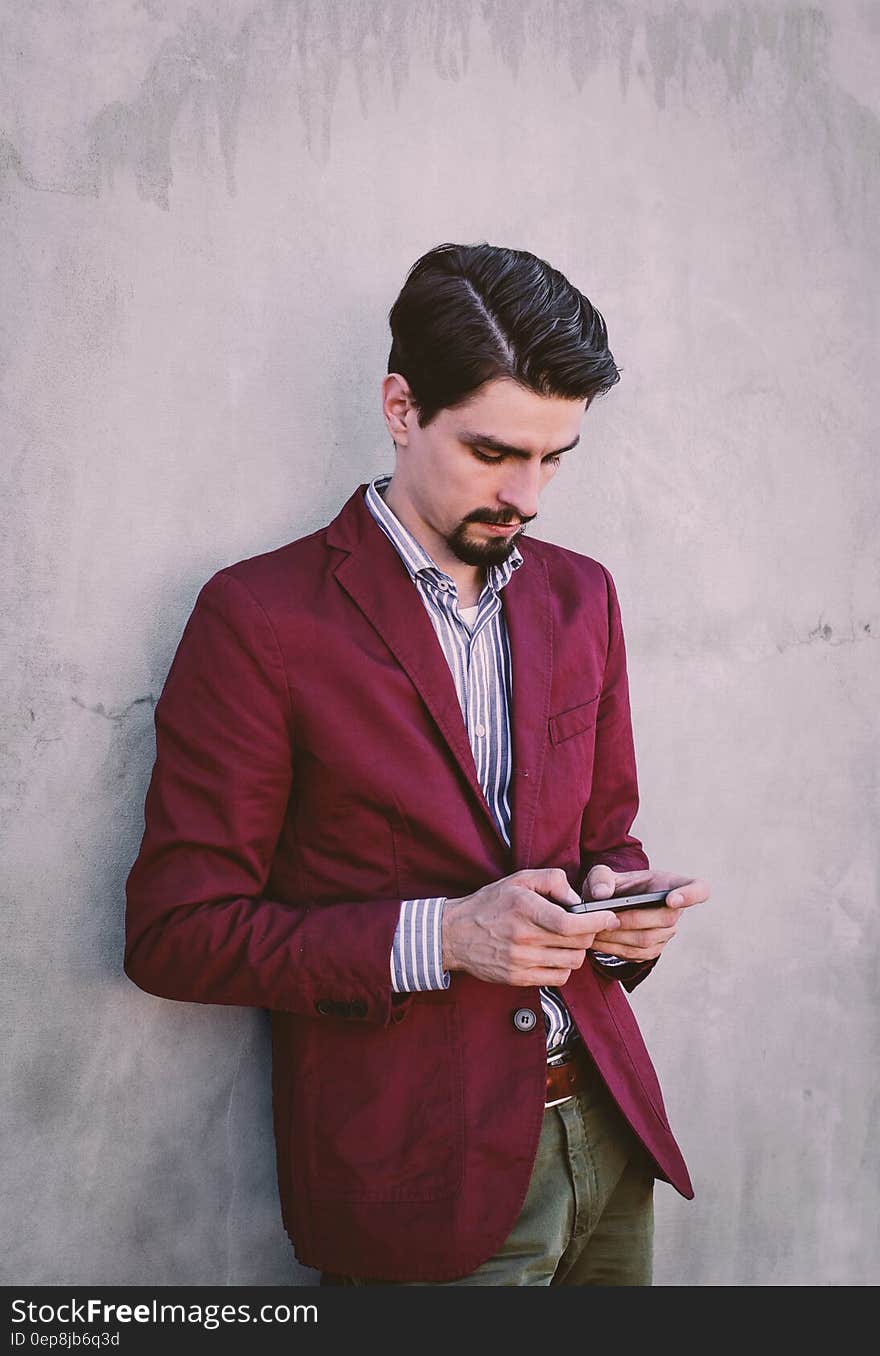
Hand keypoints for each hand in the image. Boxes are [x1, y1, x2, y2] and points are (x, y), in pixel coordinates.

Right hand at [442, 868, 621, 985]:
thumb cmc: (488, 904)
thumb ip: (552, 880)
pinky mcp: (517, 978)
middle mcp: (523, 937)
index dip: (597, 922)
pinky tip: (555, 955)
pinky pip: (557, 978)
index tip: (609, 917)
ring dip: (577, 951)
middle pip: (577, 943)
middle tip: (587, 926)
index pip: (571, 923)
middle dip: (590, 934)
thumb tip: (577, 898)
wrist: (453, 934)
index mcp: (525, 909)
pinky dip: (564, 968)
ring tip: (568, 940)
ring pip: (571, 963)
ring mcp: (520, 961)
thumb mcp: (518, 880)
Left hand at [585, 865, 709, 962]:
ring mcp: (666, 933)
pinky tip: (597, 941)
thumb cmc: (612, 885)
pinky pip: (637, 954)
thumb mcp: (602, 874)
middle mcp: (675, 911)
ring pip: (648, 940)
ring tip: (594, 930)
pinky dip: (614, 949)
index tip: (671, 900)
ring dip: (619, 937)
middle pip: (666, 920)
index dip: (691, 895)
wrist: (607, 905)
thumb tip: (602, 895)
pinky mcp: (652, 950)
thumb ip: (600, 878)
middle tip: (606, 919)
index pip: (699, 890)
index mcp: (672, 884)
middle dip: (633, 920)